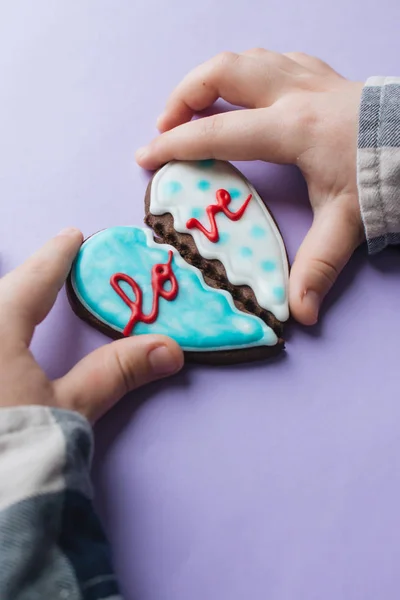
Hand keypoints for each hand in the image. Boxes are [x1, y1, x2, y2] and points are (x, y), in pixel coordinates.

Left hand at [0, 228, 182, 421]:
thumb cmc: (18, 452)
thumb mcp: (69, 411)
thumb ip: (112, 374)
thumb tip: (169, 349)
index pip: (28, 284)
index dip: (54, 257)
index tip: (72, 235)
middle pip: (2, 295)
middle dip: (27, 279)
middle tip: (54, 265)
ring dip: (11, 303)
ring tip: (33, 300)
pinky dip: (4, 327)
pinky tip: (12, 342)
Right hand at [136, 49, 364, 324]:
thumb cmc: (384, 176)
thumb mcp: (346, 224)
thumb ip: (317, 268)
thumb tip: (300, 315)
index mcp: (291, 128)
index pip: (218, 132)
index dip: (175, 145)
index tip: (146, 157)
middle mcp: (293, 92)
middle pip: (221, 73)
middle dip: (183, 97)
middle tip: (166, 128)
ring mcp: (308, 76)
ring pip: (245, 58)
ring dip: (210, 80)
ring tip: (192, 108)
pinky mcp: (321, 74)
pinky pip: (272, 60)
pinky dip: (247, 73)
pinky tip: (243, 94)